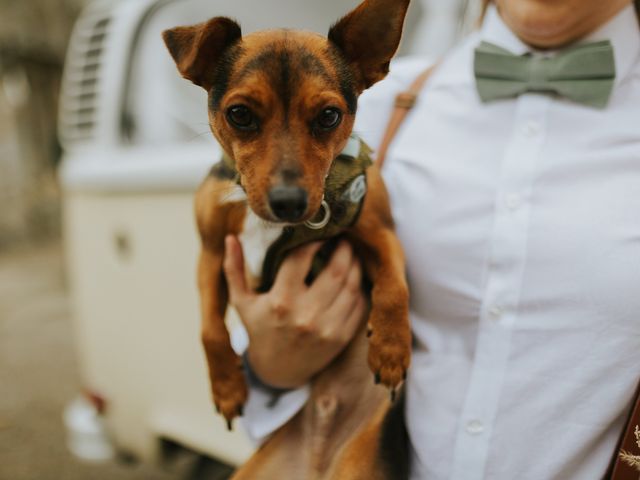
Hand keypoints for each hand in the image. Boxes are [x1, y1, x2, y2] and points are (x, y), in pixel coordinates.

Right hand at [223, 235, 365, 388]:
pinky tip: (355, 277)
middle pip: (335, 270)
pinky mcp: (341, 338)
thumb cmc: (260, 330)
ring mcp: (326, 328)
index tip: (319, 231)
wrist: (279, 371)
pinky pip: (359, 305)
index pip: (301, 258)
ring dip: (355, 265)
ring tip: (351, 254)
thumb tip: (230, 237)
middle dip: (343, 249)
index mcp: (280, 301)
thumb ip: (234, 269)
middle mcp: (305, 315)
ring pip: (352, 286)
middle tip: (344, 238)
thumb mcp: (242, 302)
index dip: (314, 240)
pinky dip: (360, 288)